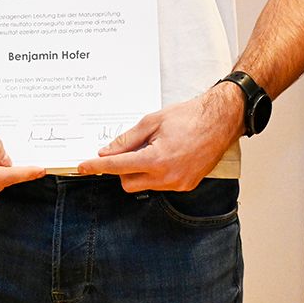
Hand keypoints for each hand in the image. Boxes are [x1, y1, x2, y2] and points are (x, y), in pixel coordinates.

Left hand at [76, 85, 243, 191]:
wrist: (220, 121)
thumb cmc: (189, 117)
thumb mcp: (152, 122)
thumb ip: (127, 139)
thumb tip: (106, 151)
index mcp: (156, 159)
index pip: (118, 167)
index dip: (97, 166)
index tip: (83, 167)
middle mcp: (167, 177)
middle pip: (128, 182)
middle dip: (121, 169)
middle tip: (126, 150)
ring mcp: (178, 184)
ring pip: (144, 185)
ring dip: (139, 171)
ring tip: (152, 148)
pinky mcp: (187, 185)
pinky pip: (161, 185)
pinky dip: (155, 174)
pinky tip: (164, 156)